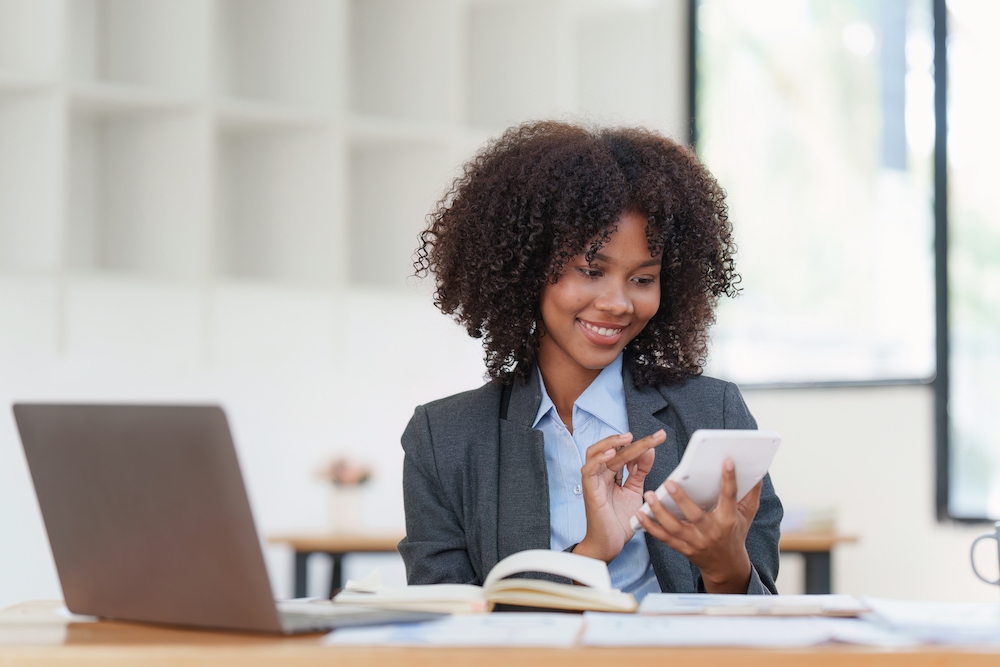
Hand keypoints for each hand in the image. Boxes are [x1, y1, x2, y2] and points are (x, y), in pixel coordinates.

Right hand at [573, 430, 664, 562]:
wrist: (609, 543)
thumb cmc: (618, 520)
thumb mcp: (635, 491)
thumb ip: (640, 472)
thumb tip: (649, 451)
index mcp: (612, 473)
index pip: (626, 452)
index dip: (642, 444)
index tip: (660, 438)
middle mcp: (602, 474)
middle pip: (615, 450)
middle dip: (636, 441)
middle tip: (656, 436)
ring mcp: (594, 480)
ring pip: (597, 453)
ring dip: (612, 442)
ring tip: (628, 437)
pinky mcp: (589, 490)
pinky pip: (589, 469)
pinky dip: (599, 458)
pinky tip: (612, 453)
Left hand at [635, 458, 760, 592]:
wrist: (726, 566)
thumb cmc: (735, 534)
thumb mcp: (746, 515)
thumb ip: (751, 493)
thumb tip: (758, 471)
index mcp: (727, 520)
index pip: (729, 497)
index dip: (729, 479)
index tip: (726, 461)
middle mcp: (710, 532)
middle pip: (695, 515)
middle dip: (681, 499)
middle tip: (669, 482)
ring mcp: (694, 541)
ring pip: (674, 527)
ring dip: (659, 512)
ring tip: (649, 495)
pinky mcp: (682, 547)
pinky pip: (663, 537)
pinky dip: (650, 526)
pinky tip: (639, 513)